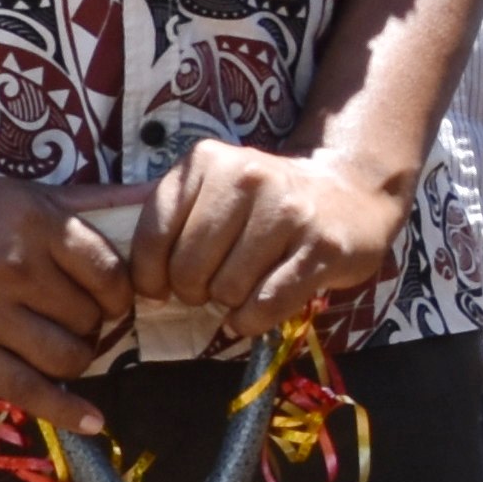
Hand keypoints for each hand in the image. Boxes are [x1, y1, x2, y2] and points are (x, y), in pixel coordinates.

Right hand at [0, 156, 134, 427]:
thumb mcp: (24, 194)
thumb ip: (94, 199)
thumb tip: (158, 194)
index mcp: (36, 224)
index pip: (109, 274)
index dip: (119, 293)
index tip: (108, 297)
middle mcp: (16, 268)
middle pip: (90, 319)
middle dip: (93, 324)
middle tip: (74, 318)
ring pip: (68, 356)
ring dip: (76, 357)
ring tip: (60, 344)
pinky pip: (26, 388)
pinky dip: (65, 410)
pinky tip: (92, 422)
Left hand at [128, 138, 408, 330]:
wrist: (350, 190)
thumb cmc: (265, 200)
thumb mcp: (212, 188)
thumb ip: (170, 218)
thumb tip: (132, 279)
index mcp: (209, 161)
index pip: (153, 235)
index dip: (149, 275)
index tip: (159, 287)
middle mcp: (250, 178)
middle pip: (189, 268)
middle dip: (192, 291)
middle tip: (209, 287)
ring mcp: (291, 212)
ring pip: (228, 289)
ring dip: (228, 303)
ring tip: (240, 287)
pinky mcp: (324, 248)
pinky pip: (267, 304)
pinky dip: (252, 320)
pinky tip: (253, 312)